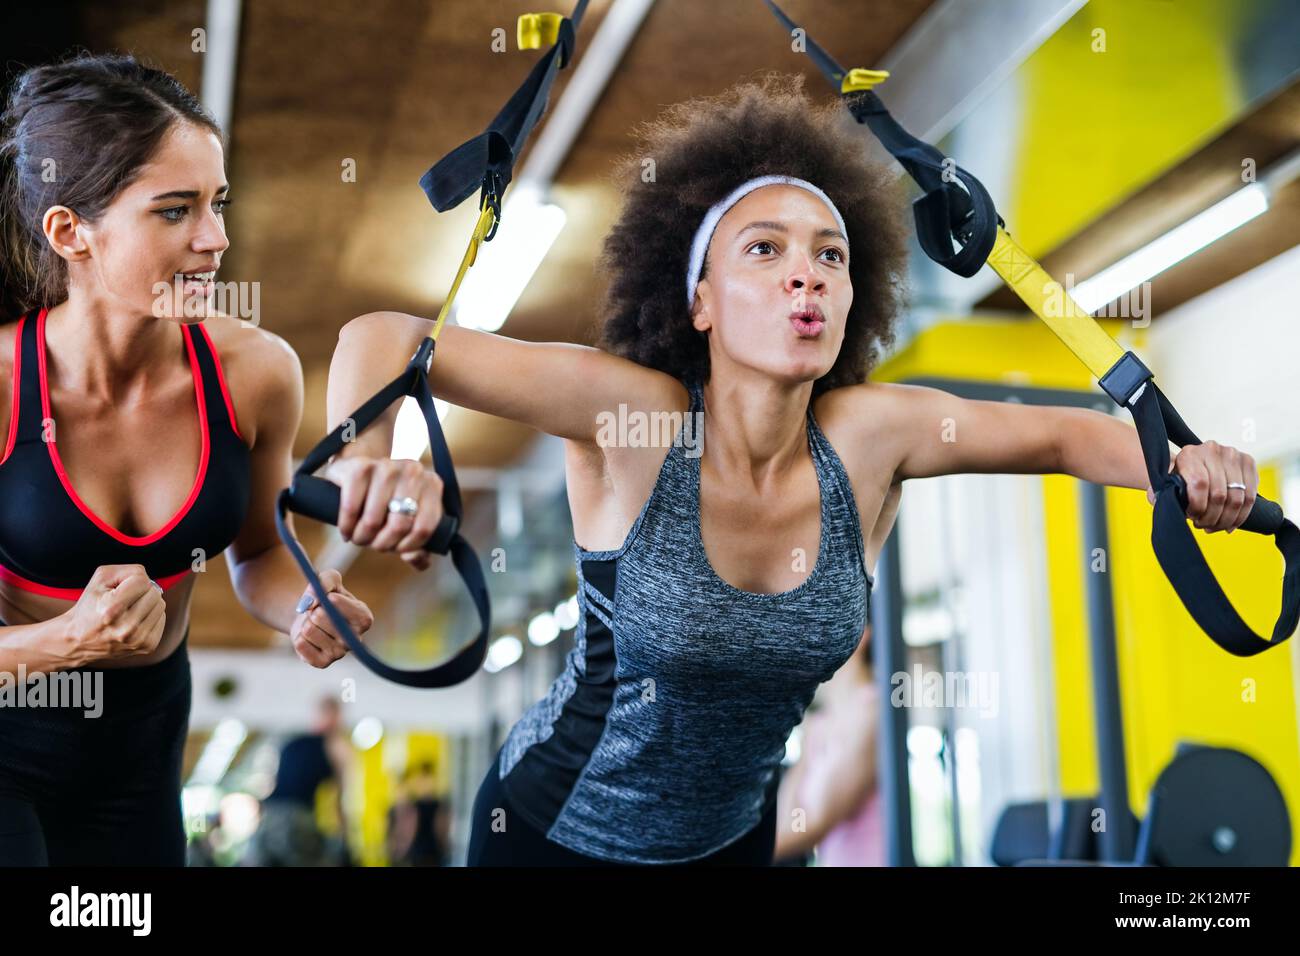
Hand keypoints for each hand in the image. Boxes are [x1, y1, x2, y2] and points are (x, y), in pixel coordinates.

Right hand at [65, 564, 166, 663]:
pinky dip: (150, 617)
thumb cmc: (90, 605)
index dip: (133, 580)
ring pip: (160, 605)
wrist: (79, 641)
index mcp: (111, 609)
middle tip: (125, 600)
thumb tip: (149, 579)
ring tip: (128, 611)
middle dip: (142, 592)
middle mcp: (125, 627)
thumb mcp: (100, 580)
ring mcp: (137, 639)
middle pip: (155, 593)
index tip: (120, 589)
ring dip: (147, 604)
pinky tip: (134, 622)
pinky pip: (162, 619)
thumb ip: (127, 571)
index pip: (143, 581)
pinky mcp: (147, 646)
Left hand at [291, 568, 374, 667]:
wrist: (311, 616)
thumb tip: (310, 603)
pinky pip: (301, 645)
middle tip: (317, 611)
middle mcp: (355, 639)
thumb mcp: (329, 579)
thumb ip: (324, 582)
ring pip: (308, 630)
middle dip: (313, 609)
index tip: (329, 597)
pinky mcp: (323, 663)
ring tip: (313, 623)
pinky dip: (299, 636)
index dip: (333, 600)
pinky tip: (308, 637)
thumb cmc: (326, 596)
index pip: (348, 609)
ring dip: (305, 622)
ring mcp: (340, 653)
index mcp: (364, 618)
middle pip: (320, 616)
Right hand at [323, 456, 443, 570]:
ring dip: (362, 537)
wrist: (359, 471)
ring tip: (359, 537)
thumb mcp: (409, 522)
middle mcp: (413, 472)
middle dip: (382, 544)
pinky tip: (346, 529)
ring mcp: (386, 467)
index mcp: (432, 485)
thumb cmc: (388, 502)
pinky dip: (346, 525)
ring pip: (373, 520)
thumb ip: (420, 548)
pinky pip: (351, 508)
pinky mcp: (359, 468)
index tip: (396, 549)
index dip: (408, 546)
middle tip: (373, 544)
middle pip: (399, 526)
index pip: (425, 528)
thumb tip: (413, 557)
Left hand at [1145, 440, 1257, 533]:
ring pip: (1237, 498)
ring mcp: (1233, 454)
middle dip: (1212, 517)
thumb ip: (1159, 493)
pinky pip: (1251, 496)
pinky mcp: (1248, 462)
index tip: (1192, 516)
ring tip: (1215, 526)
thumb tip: (1158, 500)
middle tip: (1204, 525)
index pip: (1199, 484)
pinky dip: (1241, 515)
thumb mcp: (1166, 485)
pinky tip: (1230, 523)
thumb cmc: (1181, 479)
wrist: (1197, 466)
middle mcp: (1212, 450)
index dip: (1198, 506)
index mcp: (1189, 454)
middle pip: (1219, 494)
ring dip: (1226, 519)